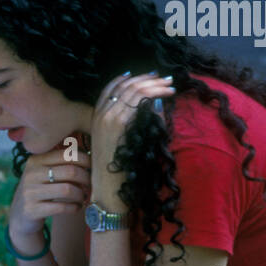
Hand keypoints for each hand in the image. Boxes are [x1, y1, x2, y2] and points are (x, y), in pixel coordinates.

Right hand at [7, 144, 92, 247]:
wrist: (20, 217)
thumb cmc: (39, 192)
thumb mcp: (43, 173)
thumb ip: (60, 163)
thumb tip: (90, 157)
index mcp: (35, 160)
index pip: (67, 154)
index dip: (85, 161)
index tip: (91, 169)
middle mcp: (31, 174)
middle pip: (71, 171)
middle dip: (86, 179)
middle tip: (89, 186)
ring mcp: (30, 192)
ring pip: (68, 190)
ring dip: (80, 195)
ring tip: (82, 197)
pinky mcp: (32, 210)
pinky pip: (62, 207)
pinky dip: (74, 208)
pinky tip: (75, 207)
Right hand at [89, 71, 174, 209]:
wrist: (107, 188)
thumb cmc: (115, 170)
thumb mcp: (116, 142)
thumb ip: (126, 124)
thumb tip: (151, 106)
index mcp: (95, 117)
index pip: (111, 88)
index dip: (129, 78)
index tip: (147, 76)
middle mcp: (99, 114)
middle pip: (125, 85)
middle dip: (147, 79)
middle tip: (165, 79)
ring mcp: (107, 117)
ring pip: (134, 90)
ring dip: (155, 85)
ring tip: (170, 85)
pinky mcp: (118, 123)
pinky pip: (139, 100)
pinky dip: (155, 93)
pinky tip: (166, 95)